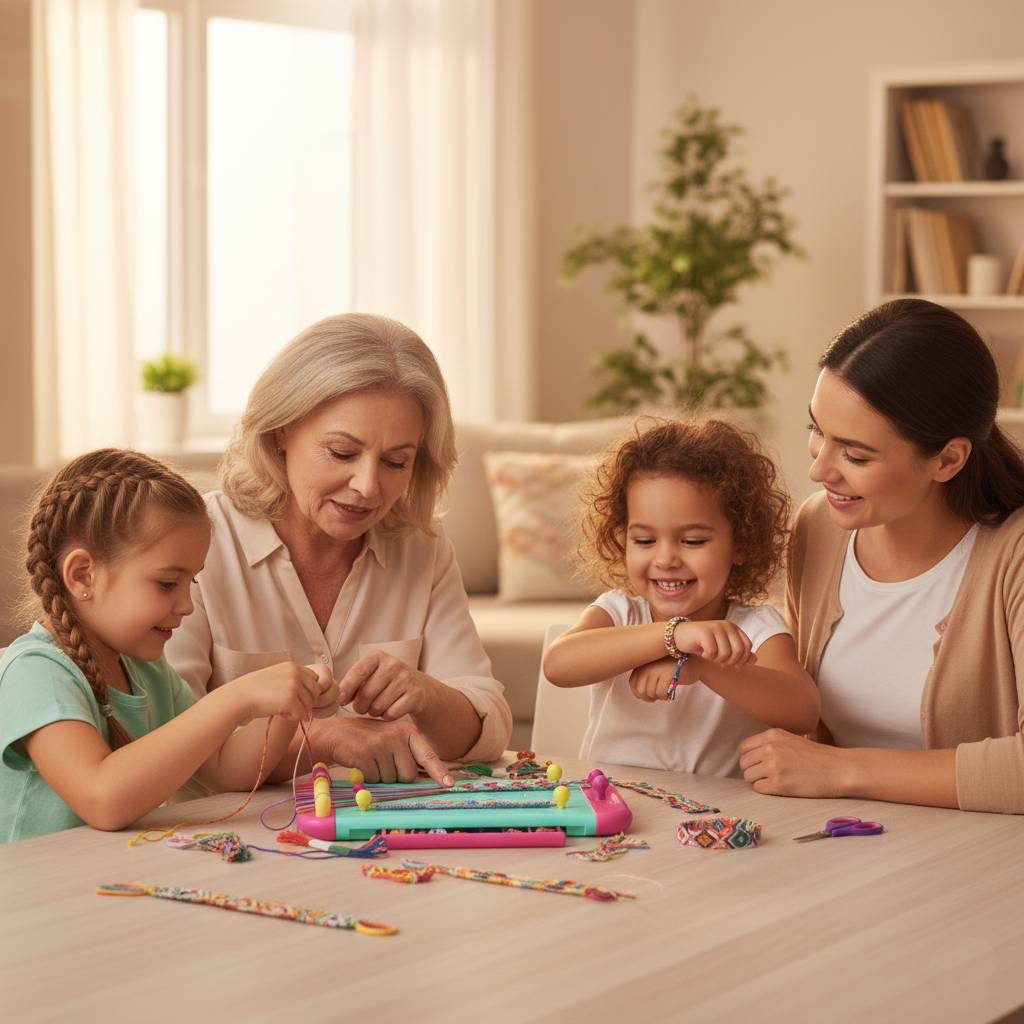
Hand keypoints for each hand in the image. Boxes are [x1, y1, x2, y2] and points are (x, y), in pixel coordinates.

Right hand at [229, 662, 336, 723]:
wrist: (239, 697)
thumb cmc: (256, 691)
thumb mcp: (278, 678)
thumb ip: (295, 682)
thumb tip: (315, 698)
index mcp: (293, 666)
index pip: (314, 679)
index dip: (307, 691)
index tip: (295, 698)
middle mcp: (296, 673)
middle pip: (315, 692)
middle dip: (305, 702)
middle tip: (289, 706)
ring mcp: (294, 685)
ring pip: (309, 704)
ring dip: (297, 710)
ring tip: (281, 708)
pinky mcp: (290, 699)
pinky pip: (301, 714)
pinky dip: (291, 717)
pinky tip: (279, 713)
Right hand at [306, 715, 453, 786]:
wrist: (336, 734)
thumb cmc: (368, 740)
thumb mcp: (392, 740)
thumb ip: (408, 754)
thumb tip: (425, 778)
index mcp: (409, 732)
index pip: (428, 755)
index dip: (439, 772)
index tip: (450, 785)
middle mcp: (398, 736)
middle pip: (408, 775)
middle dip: (397, 776)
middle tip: (383, 763)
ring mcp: (382, 743)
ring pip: (390, 779)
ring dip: (380, 776)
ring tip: (370, 759)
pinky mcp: (366, 753)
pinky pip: (374, 778)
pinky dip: (368, 776)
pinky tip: (361, 763)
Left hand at [337, 651, 438, 720]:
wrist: (423, 690)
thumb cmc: (389, 684)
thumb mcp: (372, 676)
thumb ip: (354, 682)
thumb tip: (338, 697)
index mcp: (378, 657)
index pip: (357, 672)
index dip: (346, 689)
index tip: (341, 700)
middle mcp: (393, 664)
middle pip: (366, 693)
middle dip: (360, 706)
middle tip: (363, 707)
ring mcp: (406, 679)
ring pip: (378, 706)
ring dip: (374, 712)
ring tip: (378, 707)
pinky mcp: (416, 695)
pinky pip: (391, 714)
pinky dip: (387, 717)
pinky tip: (392, 710)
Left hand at [628, 655, 700, 701]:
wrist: (695, 662)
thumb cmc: (675, 668)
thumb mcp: (656, 670)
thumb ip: (645, 678)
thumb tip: (639, 694)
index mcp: (643, 663)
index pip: (633, 684)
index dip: (640, 694)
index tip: (650, 695)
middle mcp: (647, 665)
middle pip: (640, 691)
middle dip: (649, 697)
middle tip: (659, 695)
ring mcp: (657, 669)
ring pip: (650, 693)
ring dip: (659, 697)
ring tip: (666, 691)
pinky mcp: (667, 674)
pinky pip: (661, 693)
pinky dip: (665, 696)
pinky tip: (671, 692)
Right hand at [674, 619, 753, 666]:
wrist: (680, 635)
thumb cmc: (703, 643)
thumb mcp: (723, 649)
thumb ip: (739, 654)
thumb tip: (754, 660)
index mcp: (733, 628)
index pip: (747, 646)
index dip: (742, 660)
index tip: (733, 665)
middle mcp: (727, 625)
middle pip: (738, 651)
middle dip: (730, 662)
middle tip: (719, 662)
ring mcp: (716, 627)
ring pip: (726, 654)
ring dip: (717, 660)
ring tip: (710, 656)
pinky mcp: (705, 632)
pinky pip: (712, 652)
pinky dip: (707, 657)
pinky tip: (702, 653)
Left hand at [738, 728, 850, 796]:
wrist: (839, 769)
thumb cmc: (818, 756)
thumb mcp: (791, 739)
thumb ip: (770, 744)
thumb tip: (751, 755)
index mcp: (772, 735)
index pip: (743, 748)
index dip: (749, 758)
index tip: (757, 764)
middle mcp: (770, 748)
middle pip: (744, 763)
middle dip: (752, 771)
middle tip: (766, 776)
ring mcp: (774, 766)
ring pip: (748, 777)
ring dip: (758, 781)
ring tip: (774, 782)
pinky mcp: (779, 784)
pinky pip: (758, 789)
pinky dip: (765, 791)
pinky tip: (779, 788)